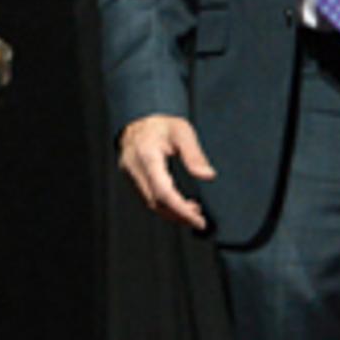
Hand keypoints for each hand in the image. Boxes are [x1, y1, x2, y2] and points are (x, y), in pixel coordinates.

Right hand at [116, 114, 214, 230]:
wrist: (137, 119)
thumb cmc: (161, 125)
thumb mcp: (182, 131)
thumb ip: (194, 154)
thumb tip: (207, 176)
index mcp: (147, 156)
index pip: (163, 192)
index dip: (181, 210)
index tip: (198, 220)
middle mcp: (135, 168)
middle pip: (156, 203)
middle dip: (179, 215)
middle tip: (199, 219)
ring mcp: (131, 175)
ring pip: (151, 204)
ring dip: (172, 212)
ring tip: (193, 211)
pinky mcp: (132, 179)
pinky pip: (148, 198)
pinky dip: (164, 206)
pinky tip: (179, 204)